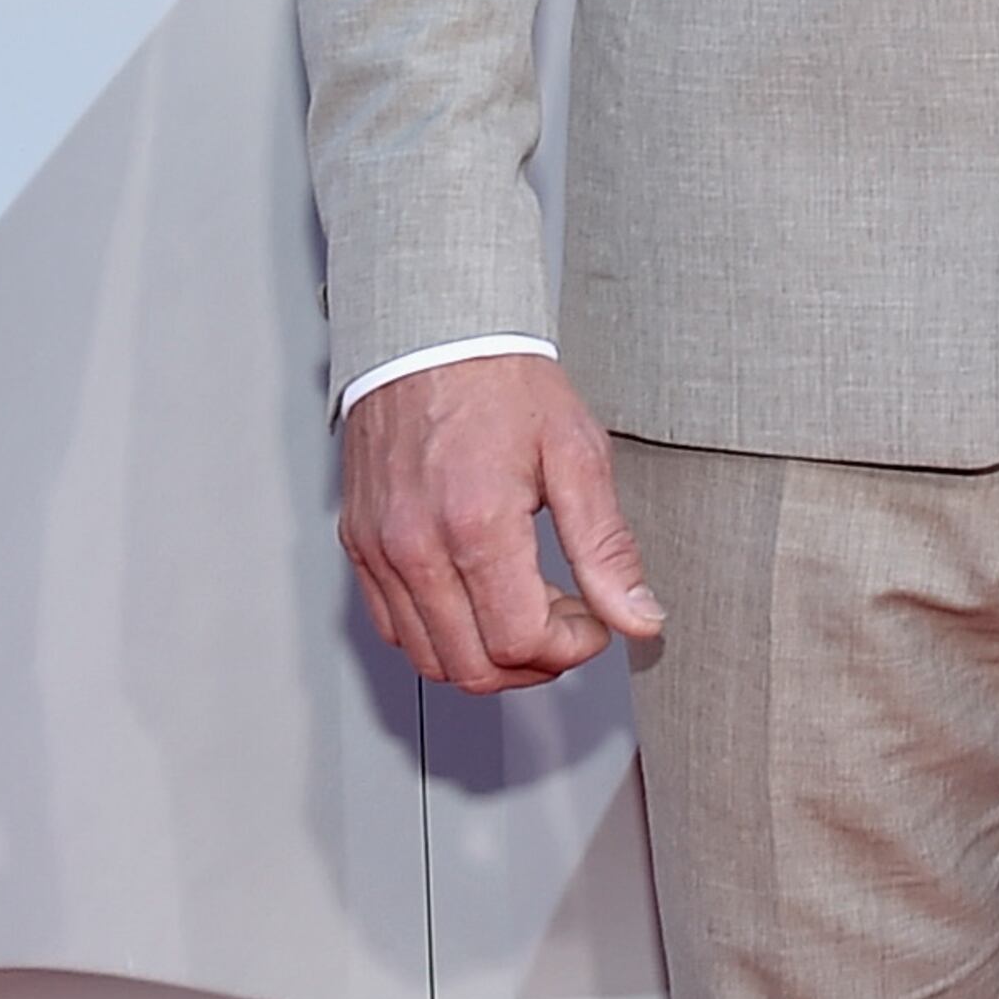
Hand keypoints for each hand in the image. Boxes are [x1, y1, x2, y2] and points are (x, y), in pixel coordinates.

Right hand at [340, 359, 664, 693]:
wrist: (431, 332)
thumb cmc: (499, 380)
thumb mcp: (577, 457)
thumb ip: (607, 549)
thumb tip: (639, 617)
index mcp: (475, 524)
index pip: (520, 641)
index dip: (571, 647)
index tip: (594, 620)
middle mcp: (416, 544)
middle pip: (473, 666)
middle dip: (534, 663)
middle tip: (566, 624)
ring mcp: (380, 548)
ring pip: (430, 659)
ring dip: (488, 656)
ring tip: (525, 611)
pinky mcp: (359, 543)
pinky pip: (393, 627)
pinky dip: (440, 636)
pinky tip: (478, 601)